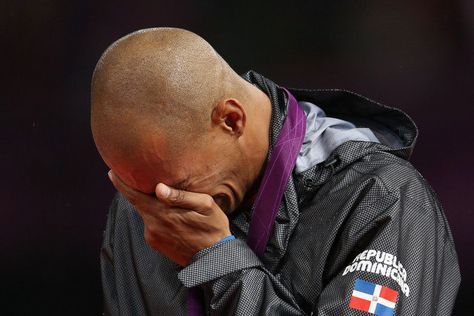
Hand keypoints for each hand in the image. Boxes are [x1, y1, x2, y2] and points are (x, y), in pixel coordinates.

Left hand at [108, 170, 231, 265]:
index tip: (111, 171)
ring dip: (150, 204)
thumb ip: (181, 196)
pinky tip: (170, 215)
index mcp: (162, 213)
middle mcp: (152, 226)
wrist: (215, 259)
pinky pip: (152, 224)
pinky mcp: (156, 244)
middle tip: (139, 175)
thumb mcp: (205, 206)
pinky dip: (156, 216)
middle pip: (138, 203)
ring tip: (162, 196)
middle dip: (136, 190)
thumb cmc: (213, 227)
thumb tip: (159, 188)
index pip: (134, 196)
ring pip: (146, 214)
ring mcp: (153, 237)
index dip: (121, 183)